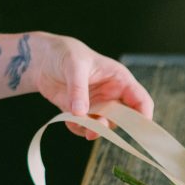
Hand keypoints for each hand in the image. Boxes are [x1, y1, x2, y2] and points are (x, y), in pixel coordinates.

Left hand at [31, 33, 154, 137]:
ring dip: (91, 129)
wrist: (42, 58)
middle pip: (122, 120)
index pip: (141, 101)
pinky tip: (66, 118)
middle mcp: (112, 95)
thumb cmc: (65, 52)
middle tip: (93, 130)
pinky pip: (84, 128)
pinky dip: (77, 128)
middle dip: (110, 126)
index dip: (143, 118)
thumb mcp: (74, 66)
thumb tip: (81, 113)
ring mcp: (97, 105)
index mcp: (120, 80)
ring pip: (103, 126)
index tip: (137, 131)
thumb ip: (78, 89)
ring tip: (75, 121)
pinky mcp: (82, 112)